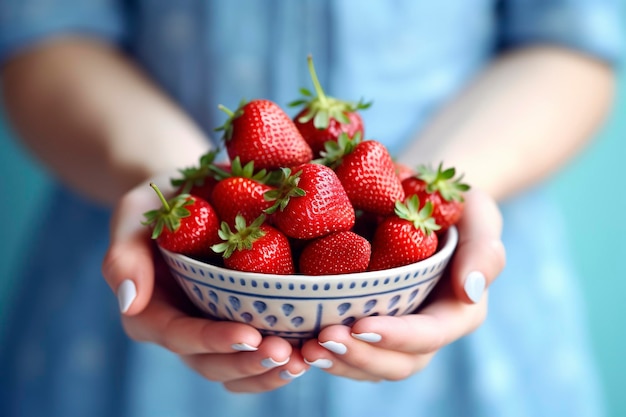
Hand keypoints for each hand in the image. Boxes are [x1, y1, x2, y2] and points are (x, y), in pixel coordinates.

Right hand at [101, 175, 308, 391]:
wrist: (188, 199)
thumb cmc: (159, 206)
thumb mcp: (133, 216)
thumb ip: (123, 256)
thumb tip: (128, 303)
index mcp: (151, 312)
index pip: (181, 336)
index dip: (215, 341)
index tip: (250, 335)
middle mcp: (182, 331)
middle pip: (212, 364)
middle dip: (249, 363)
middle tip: (287, 355)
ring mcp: (211, 331)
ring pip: (236, 369)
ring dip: (269, 371)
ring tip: (305, 360)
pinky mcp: (237, 322)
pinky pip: (255, 353)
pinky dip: (280, 359)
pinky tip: (310, 349)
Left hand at [300, 189, 505, 380]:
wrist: (421, 198)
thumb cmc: (454, 206)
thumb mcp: (480, 216)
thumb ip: (484, 251)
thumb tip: (470, 292)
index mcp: (456, 310)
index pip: (430, 335)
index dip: (397, 337)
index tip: (362, 325)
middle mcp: (426, 329)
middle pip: (398, 363)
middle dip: (361, 358)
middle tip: (322, 341)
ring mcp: (396, 329)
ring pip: (371, 364)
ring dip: (338, 362)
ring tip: (304, 349)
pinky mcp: (368, 320)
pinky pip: (350, 347)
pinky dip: (326, 350)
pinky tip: (297, 340)